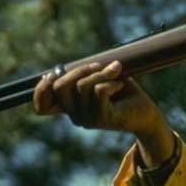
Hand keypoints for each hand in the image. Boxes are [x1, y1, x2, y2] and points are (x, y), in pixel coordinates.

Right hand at [33, 61, 165, 139]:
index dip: (40, 90)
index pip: (42, 107)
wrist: (145, 113)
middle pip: (59, 87)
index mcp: (71, 107)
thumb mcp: (99, 80)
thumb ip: (82, 75)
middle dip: (79, 70)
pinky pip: (99, 91)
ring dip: (101, 73)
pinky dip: (110, 82)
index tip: (52, 74)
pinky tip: (120, 85)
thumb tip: (64, 67)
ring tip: (116, 71)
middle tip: (99, 66)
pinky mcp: (102, 118)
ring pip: (82, 86)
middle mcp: (75, 116)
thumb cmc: (122, 93)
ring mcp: (88, 119)